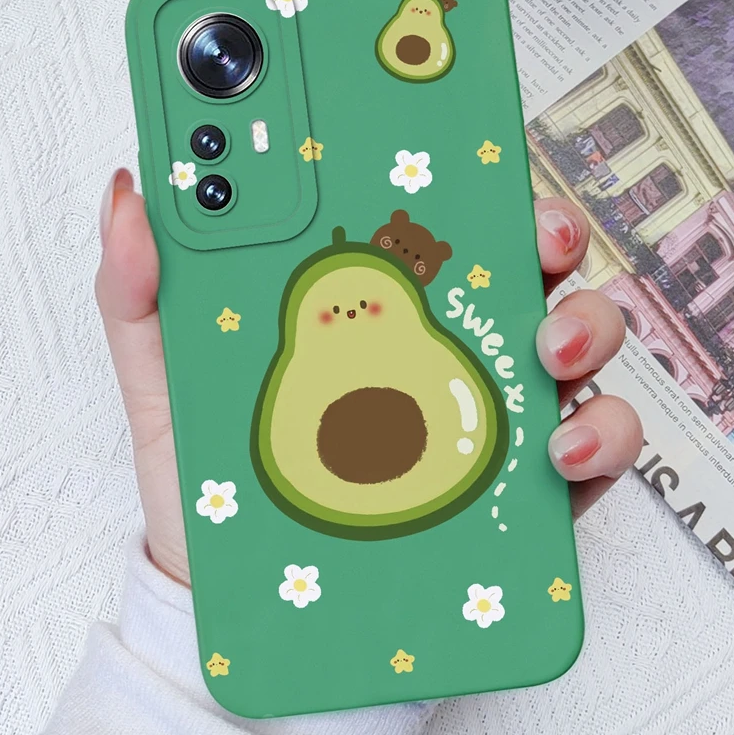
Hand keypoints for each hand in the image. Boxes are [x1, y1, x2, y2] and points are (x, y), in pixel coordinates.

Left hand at [95, 169, 642, 585]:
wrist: (239, 602)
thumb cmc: (214, 484)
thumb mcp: (165, 382)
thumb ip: (142, 291)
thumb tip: (133, 190)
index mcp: (375, 303)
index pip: (433, 215)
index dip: (460, 167)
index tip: (467, 132)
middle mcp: (449, 341)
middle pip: (523, 261)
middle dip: (547, 230)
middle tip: (533, 235)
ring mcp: (494, 409)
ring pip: (578, 337)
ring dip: (585, 326)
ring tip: (547, 351)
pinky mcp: (525, 486)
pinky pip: (594, 445)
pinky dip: (601, 437)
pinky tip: (559, 451)